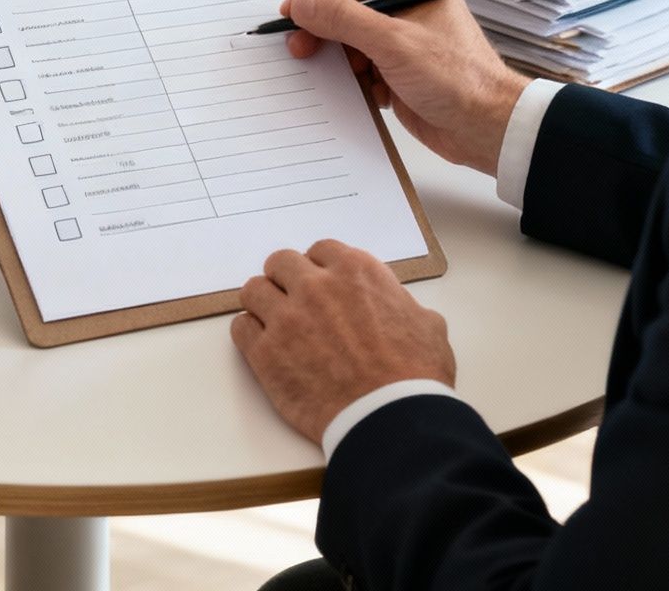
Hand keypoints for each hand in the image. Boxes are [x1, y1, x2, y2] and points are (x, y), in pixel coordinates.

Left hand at [232, 240, 455, 443]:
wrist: (390, 417)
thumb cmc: (414, 377)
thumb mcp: (428, 326)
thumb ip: (402, 305)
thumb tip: (398, 307)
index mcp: (355, 271)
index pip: (321, 251)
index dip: (320, 269)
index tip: (321, 285)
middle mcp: (315, 286)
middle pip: (280, 263)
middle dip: (286, 280)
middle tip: (294, 302)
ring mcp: (286, 317)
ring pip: (253, 290)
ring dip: (263, 304)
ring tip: (276, 324)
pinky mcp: (265, 352)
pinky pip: (240, 327)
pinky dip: (250, 334)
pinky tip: (265, 347)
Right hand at [282, 0, 530, 173]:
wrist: (485, 129)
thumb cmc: (458, 78)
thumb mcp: (394, 42)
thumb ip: (343, 18)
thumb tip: (303, 4)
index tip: (298, 7)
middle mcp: (405, 5)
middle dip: (321, 20)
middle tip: (298, 41)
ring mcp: (399, 39)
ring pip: (347, 34)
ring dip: (332, 51)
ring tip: (320, 67)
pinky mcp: (393, 70)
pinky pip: (356, 64)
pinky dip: (347, 76)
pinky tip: (351, 88)